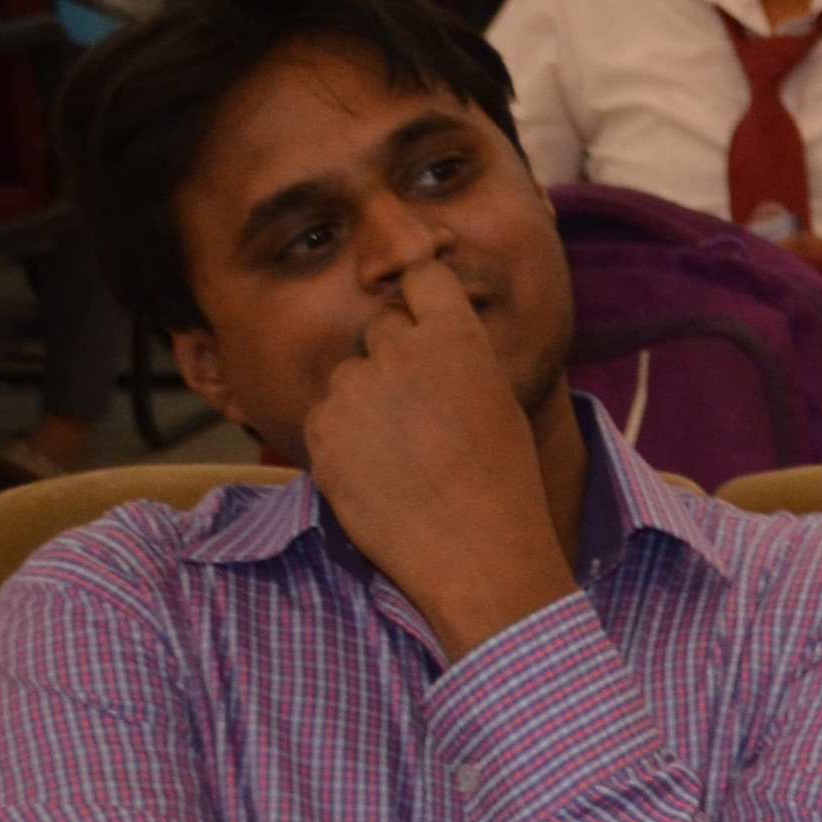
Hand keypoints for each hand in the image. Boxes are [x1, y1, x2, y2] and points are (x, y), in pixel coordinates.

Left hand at [300, 260, 578, 656]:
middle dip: (391, 356)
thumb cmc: (501, 478)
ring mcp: (354, 388)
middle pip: (380, 327)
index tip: (418, 309)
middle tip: (416, 408)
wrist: (473, 546)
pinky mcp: (320, 429)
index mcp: (454, 335)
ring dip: (364, 401)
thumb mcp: (496, 398)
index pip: (421, 275)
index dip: (418, 291)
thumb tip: (422, 346)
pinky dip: (341, 440)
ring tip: (400, 452)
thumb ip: (452, 359)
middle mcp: (399, 349)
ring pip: (348, 377)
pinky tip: (376, 473)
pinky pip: (323, 418)